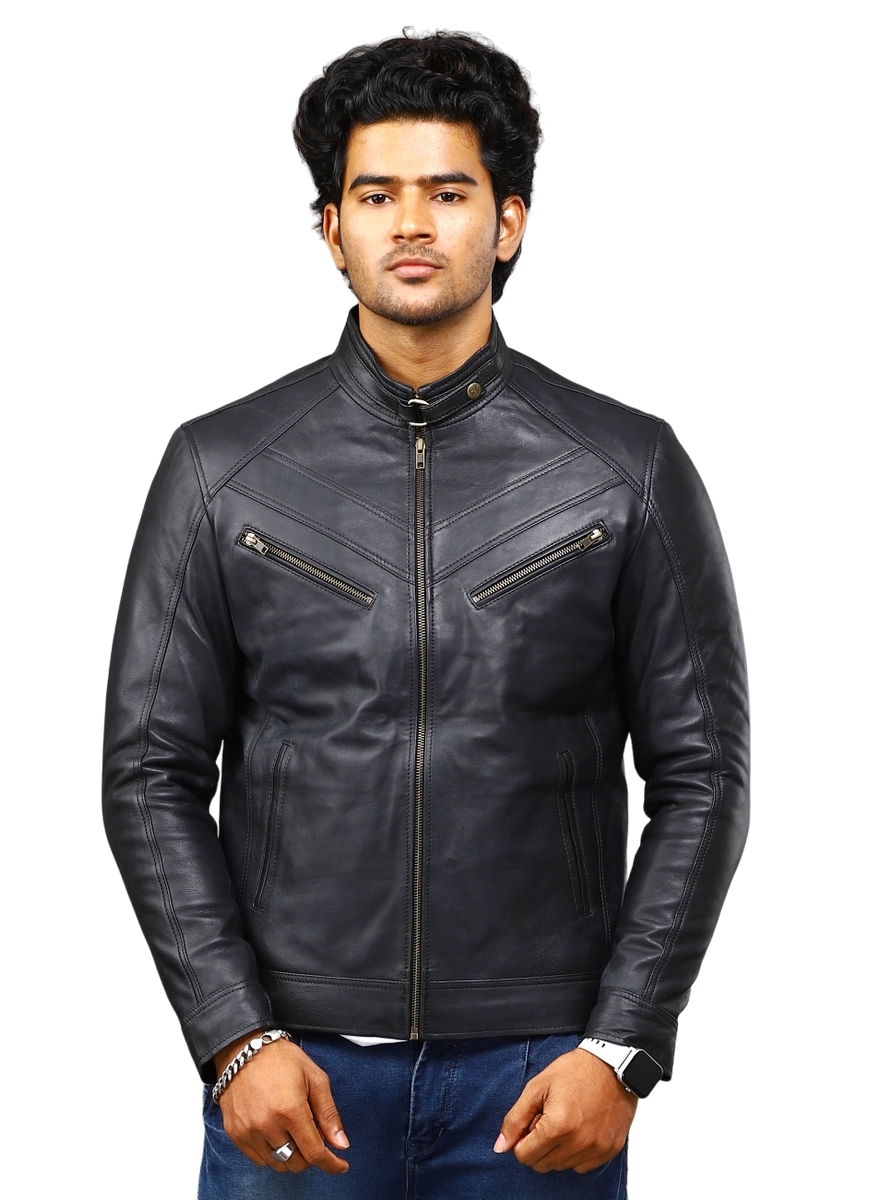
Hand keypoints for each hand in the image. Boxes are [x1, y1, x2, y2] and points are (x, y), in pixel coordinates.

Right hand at [214, 1031, 349, 1173]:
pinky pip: (258, 1160)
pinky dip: (272, 1154)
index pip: (314, 1153)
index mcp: (291, 1110)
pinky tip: (276, 1136)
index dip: (331, 1164)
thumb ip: (329, 1114)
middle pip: (296, 1163)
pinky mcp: (235, 1133)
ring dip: (291, 1156)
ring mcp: (249, 1131)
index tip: (341, 1165)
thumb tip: (341, 1144)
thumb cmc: (282, 1059)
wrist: (243, 1049)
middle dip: (311, 1156)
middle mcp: (268, 1125)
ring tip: (294, 1134)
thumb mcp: (314, 1078)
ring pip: (277, 1164)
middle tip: (314, 1138)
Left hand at [493, 1047, 638, 1172]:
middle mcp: (578, 1143)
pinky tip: (579, 1130)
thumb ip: (515, 1118)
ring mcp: (596, 1149)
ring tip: (565, 1122)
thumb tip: (500, 1146)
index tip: (531, 1123)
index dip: (522, 1139)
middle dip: (538, 1146)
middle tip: (548, 1120)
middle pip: (541, 1165)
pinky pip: (582, 1166)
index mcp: (557, 1126)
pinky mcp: (608, 1150)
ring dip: (557, 1150)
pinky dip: (575, 1153)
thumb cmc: (573, 1071)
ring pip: (561, 1166)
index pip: (524, 1156)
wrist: (612, 1065)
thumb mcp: (537, 1087)